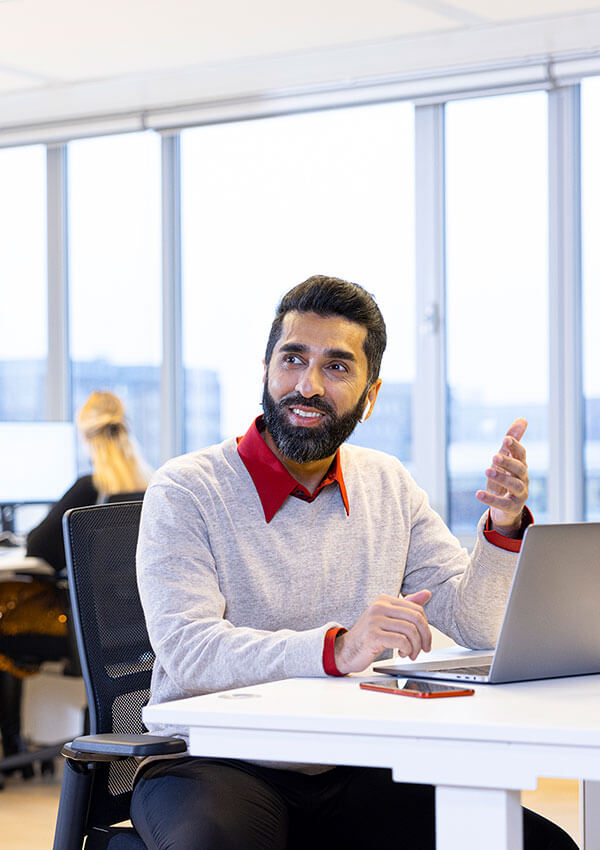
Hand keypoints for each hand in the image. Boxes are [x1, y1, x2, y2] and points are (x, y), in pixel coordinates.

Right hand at [334, 590, 431, 673]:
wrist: (346, 650)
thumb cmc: (369, 636)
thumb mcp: (388, 618)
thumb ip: (407, 607)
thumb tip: (427, 593)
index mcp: (384, 600)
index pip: (416, 609)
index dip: (426, 627)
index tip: (426, 639)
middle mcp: (379, 606)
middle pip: (415, 619)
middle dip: (425, 637)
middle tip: (424, 649)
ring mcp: (375, 620)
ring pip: (410, 631)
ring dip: (415, 647)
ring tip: (410, 653)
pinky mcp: (373, 635)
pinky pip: (401, 641)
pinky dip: (406, 650)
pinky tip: (402, 653)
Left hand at [476, 417, 528, 536]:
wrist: (506, 507)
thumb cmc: (506, 478)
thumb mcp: (506, 458)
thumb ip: (512, 441)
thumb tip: (523, 419)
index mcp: (521, 466)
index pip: (521, 454)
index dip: (515, 446)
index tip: (505, 439)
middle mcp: (523, 479)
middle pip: (519, 469)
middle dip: (508, 462)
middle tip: (494, 456)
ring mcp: (519, 494)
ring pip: (514, 485)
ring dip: (501, 477)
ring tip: (487, 470)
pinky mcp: (512, 507)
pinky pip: (502, 503)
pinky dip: (491, 498)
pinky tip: (478, 493)